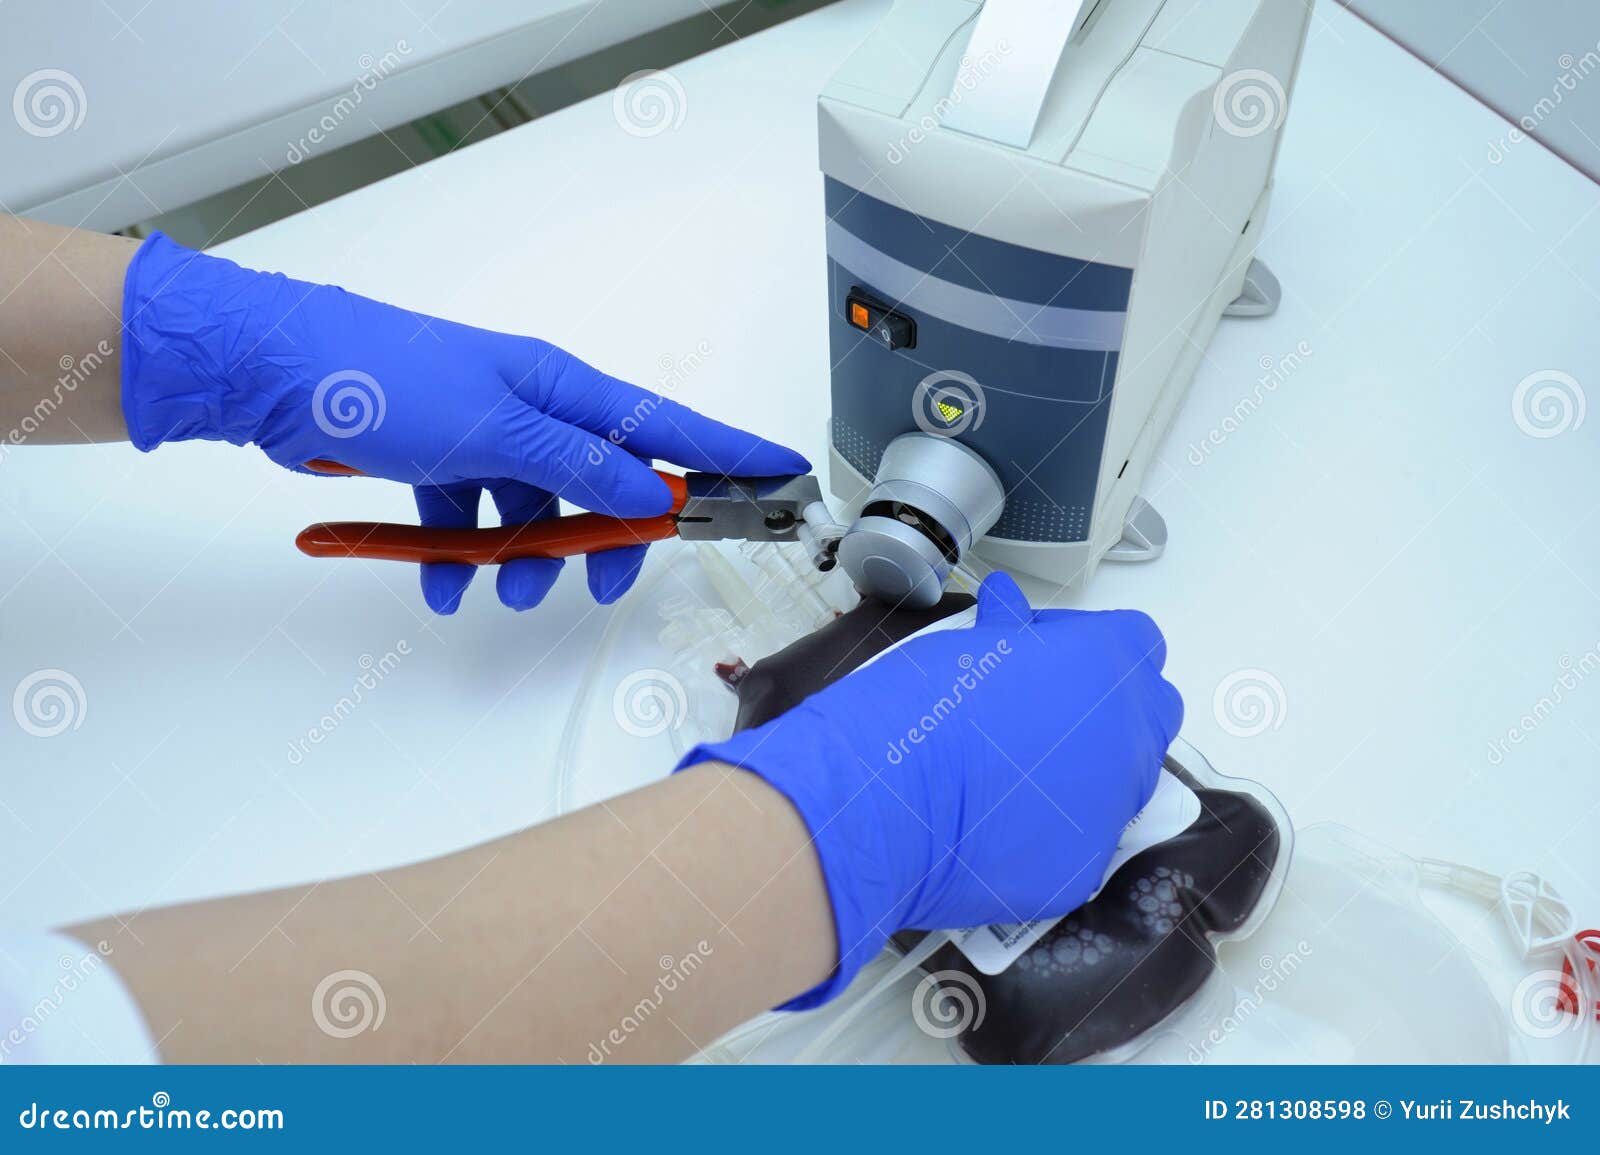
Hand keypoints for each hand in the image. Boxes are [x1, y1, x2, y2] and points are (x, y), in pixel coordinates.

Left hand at [119, 233, 807, 612]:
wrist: (274, 373)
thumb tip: (649, 494)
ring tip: (496, 589)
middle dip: (601, 539)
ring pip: (535, 508)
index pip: (669, 425)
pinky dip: (458, 550)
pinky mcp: (438, 455)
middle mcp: (534, 407)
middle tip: (601, 582)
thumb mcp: (499, 432)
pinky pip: (470, 513)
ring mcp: (486, 432)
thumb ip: (580, 468)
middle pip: (603, 482)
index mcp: (564, 389)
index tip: (782, 472)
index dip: (729, 453)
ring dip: (521, 556)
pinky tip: (439, 581)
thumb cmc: (387, 382)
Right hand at [676, 572, 1182, 1006]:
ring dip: (1082, 776)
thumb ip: (1010, 631)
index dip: (1090, 648)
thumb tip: (1010, 610)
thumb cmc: (915, 710)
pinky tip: (993, 828)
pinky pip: (1081, 844)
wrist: (883, 803)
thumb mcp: (964, 646)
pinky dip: (1049, 835)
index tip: (1043, 657)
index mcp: (1103, 664)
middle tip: (1036, 718)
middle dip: (1106, 713)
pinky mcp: (1084, 869)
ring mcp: (1112, 809)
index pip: (1138, 645)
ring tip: (1008, 779)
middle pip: (1149, 715)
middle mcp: (1127, 736)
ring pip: (1120, 786)